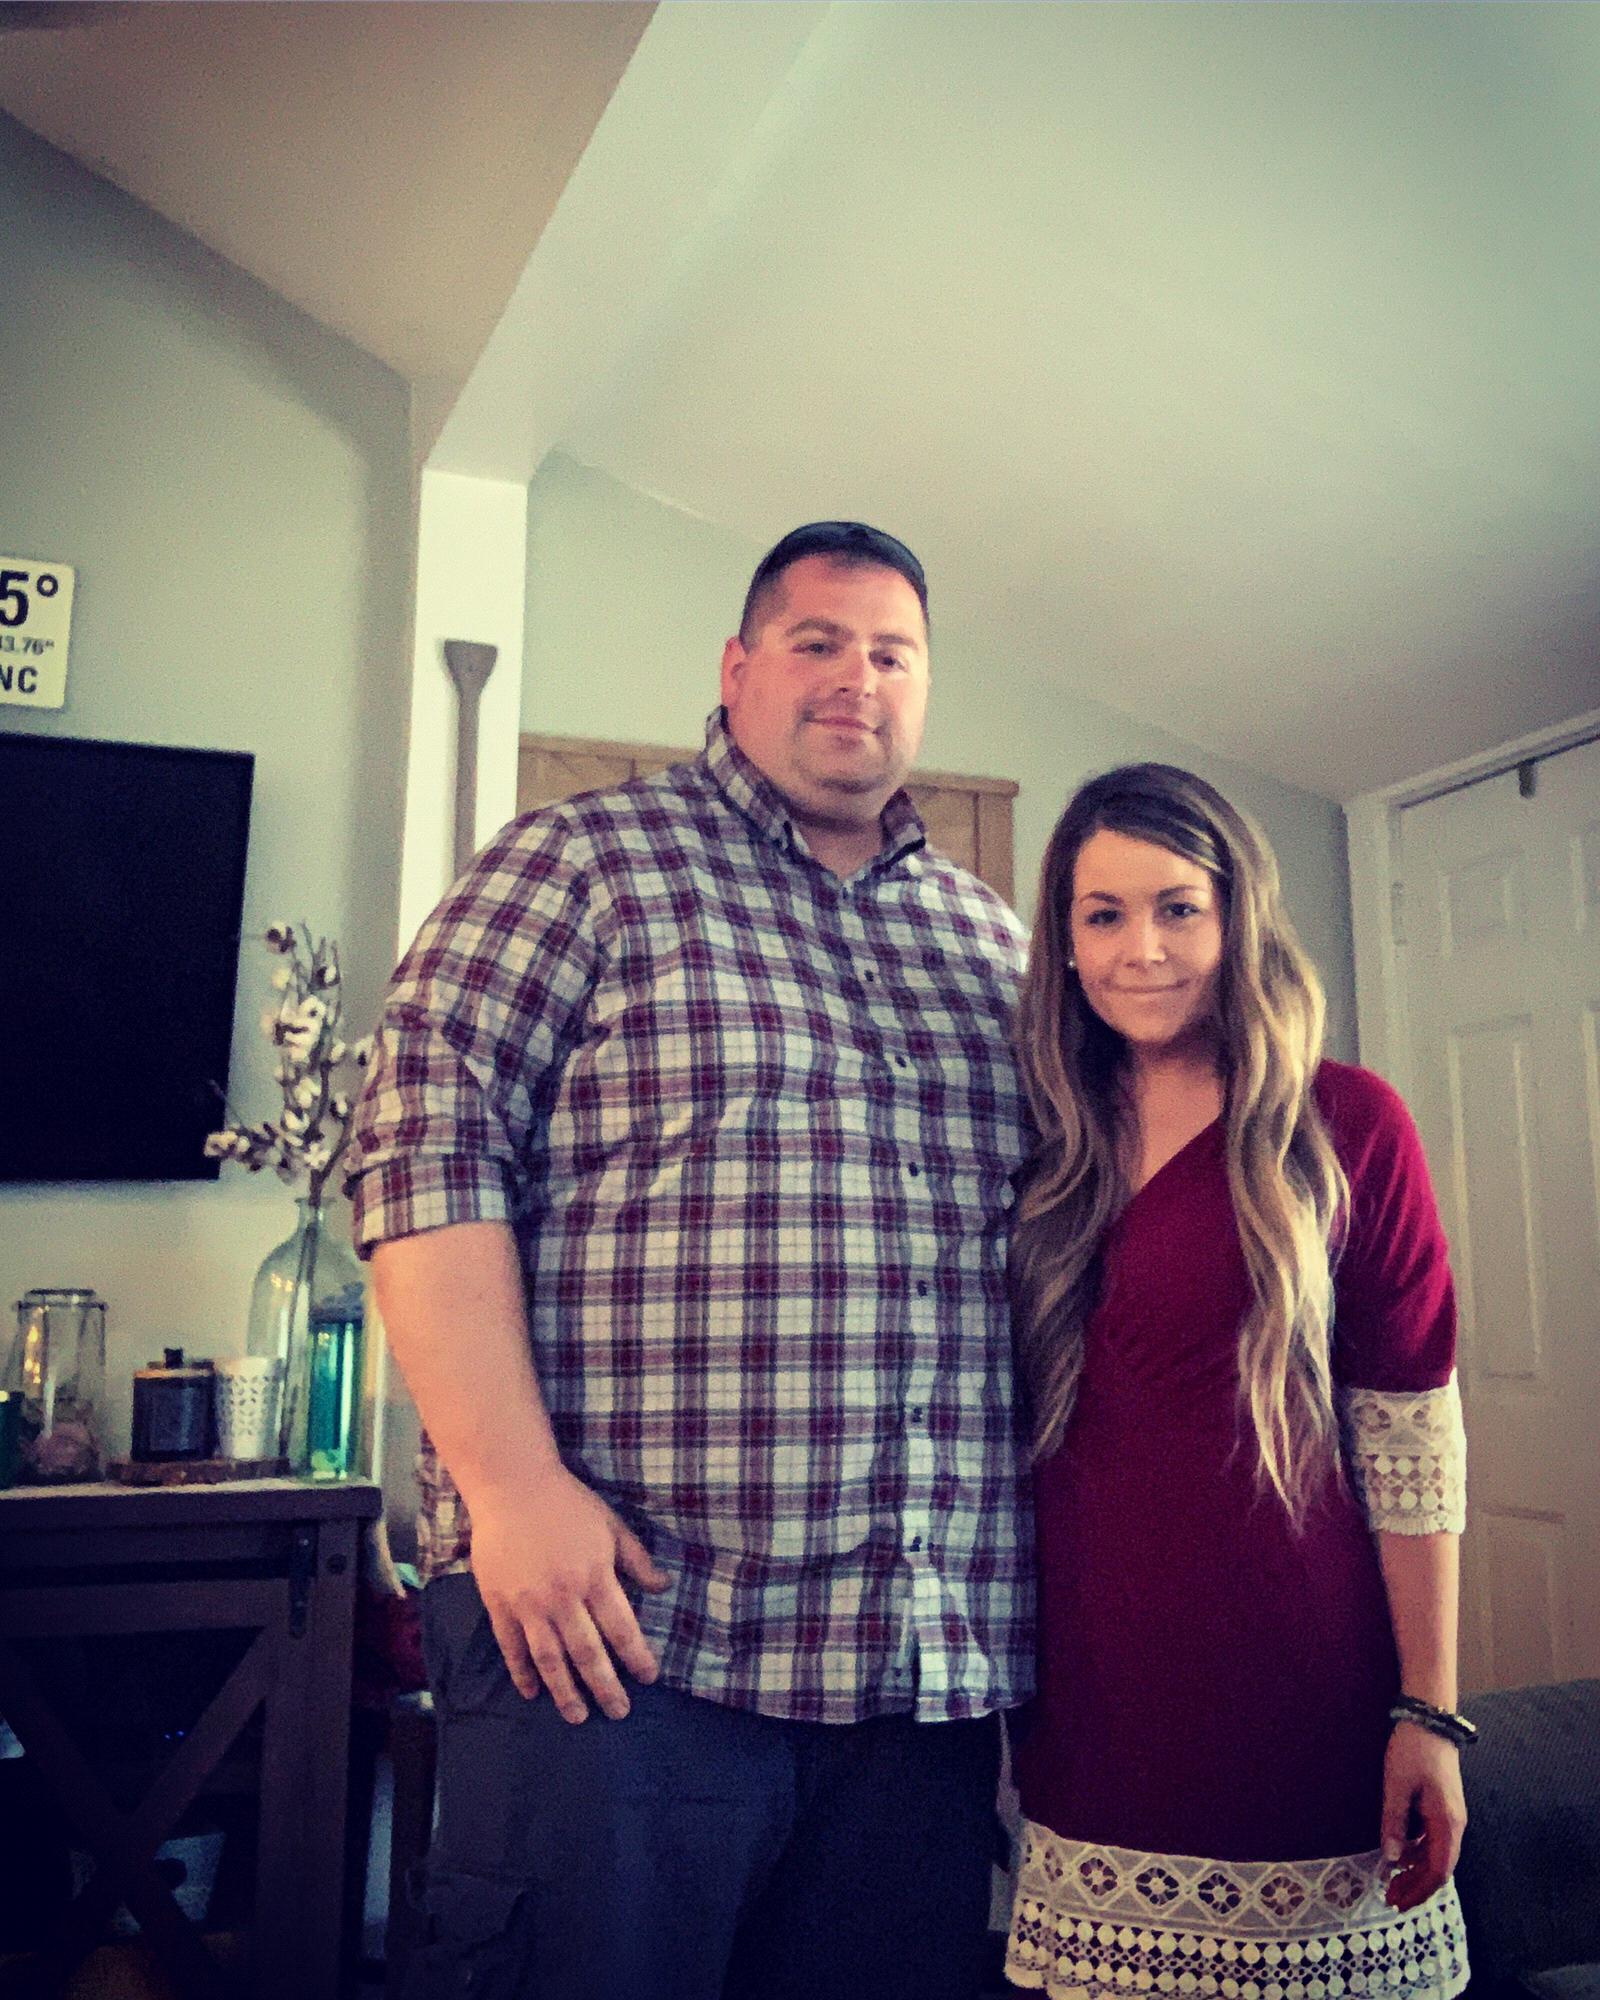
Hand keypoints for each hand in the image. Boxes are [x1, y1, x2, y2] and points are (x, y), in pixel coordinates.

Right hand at [467, 1467, 668, 1723]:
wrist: (512, 1484)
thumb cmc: (567, 1503)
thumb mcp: (610, 1525)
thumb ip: (636, 1560)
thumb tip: (663, 1587)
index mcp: (594, 1576)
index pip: (621, 1628)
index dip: (636, 1657)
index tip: (648, 1678)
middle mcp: (563, 1596)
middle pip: (587, 1653)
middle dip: (605, 1687)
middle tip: (618, 1712)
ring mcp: (529, 1603)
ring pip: (549, 1659)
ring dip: (565, 1691)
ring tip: (577, 1717)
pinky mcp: (500, 1603)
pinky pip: (512, 1647)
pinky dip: (522, 1672)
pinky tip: (532, 1692)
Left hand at [1380, 1722, 1466, 1909]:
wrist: (1430, 1719)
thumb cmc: (1412, 1750)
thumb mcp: (1396, 1786)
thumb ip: (1394, 1823)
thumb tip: (1391, 1858)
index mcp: (1447, 1822)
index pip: (1438, 1871)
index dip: (1418, 1890)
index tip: (1398, 1901)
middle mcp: (1455, 1824)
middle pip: (1439, 1868)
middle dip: (1417, 1886)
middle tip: (1391, 1898)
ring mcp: (1451, 1816)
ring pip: (1437, 1855)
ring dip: (1416, 1871)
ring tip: (1392, 1881)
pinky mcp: (1443, 1807)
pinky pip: (1434, 1840)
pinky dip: (1419, 1853)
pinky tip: (1401, 1856)